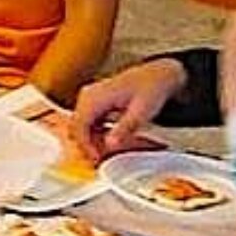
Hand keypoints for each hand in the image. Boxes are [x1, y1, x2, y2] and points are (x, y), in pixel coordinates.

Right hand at [70, 57, 187, 160]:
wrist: (158, 75)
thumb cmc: (151, 88)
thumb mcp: (142, 111)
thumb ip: (125, 128)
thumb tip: (111, 144)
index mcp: (95, 96)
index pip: (79, 127)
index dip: (86, 146)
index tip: (96, 158)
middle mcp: (88, 96)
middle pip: (76, 128)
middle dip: (86, 146)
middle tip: (100, 160)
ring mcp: (89, 98)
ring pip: (79, 126)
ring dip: (89, 141)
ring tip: (104, 153)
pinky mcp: (94, 102)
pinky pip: (86, 123)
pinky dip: (93, 134)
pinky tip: (106, 141)